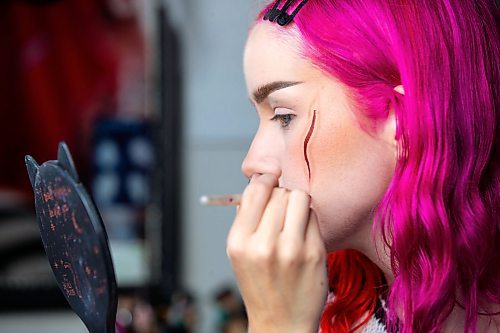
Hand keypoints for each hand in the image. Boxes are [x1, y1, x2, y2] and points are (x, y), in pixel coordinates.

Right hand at [226, 174, 327, 332]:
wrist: (282, 323)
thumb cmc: (260, 284)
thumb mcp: (239, 253)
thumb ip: (246, 218)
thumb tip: (260, 183)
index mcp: (239, 242)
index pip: (256, 190)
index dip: (265, 180)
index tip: (270, 180)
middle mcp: (264, 245)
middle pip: (280, 192)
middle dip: (281, 195)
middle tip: (281, 211)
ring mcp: (292, 249)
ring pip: (300, 198)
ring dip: (297, 203)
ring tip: (293, 220)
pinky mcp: (315, 253)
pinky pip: (314, 216)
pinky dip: (308, 220)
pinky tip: (303, 236)